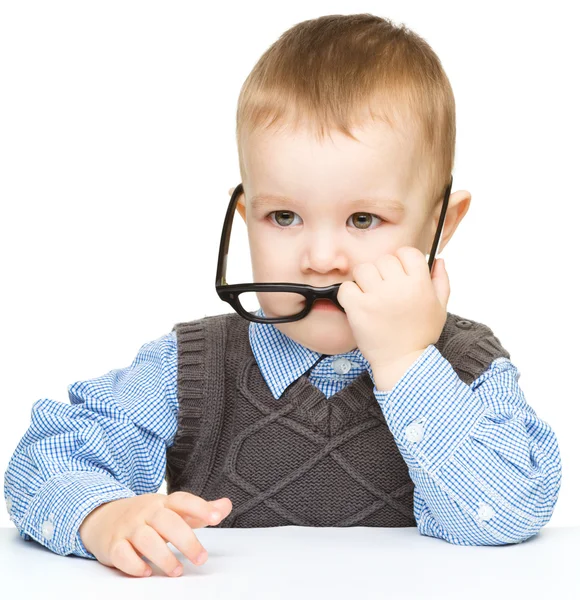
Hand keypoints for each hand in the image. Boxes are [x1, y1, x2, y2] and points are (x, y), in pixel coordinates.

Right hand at [79, 492, 232, 576]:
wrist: (103, 517)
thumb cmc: (146, 517)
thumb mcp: (172, 510)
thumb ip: (199, 511)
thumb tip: (226, 505)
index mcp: (163, 503)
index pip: (183, 500)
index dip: (200, 507)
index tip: (216, 518)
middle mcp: (146, 513)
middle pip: (167, 522)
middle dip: (186, 540)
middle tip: (201, 558)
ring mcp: (128, 528)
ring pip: (146, 539)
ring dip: (163, 557)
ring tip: (178, 571)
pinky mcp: (113, 545)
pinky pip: (122, 554)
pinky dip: (134, 565)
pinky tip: (146, 572)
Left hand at [337, 247, 449, 387]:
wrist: (403, 363)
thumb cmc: (420, 336)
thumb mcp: (440, 308)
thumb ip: (441, 281)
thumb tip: (439, 259)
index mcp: (420, 284)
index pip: (406, 252)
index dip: (401, 261)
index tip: (398, 274)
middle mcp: (399, 287)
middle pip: (383, 260)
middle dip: (381, 272)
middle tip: (383, 289)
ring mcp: (377, 297)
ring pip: (363, 269)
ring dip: (363, 281)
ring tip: (369, 296)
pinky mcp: (358, 308)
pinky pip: (346, 287)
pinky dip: (348, 295)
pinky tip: (357, 304)